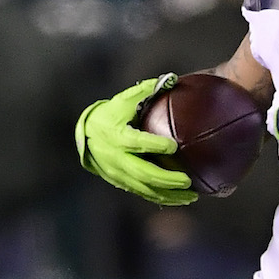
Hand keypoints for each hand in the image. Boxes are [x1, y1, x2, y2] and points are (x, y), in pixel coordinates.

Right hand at [73, 74, 196, 205]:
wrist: (87, 136)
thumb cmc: (111, 115)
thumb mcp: (124, 100)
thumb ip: (146, 91)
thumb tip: (172, 79)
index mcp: (117, 136)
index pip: (137, 142)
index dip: (154, 145)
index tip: (174, 145)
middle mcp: (117, 158)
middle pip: (143, 173)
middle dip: (166, 179)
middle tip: (187, 181)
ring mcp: (118, 173)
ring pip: (145, 189)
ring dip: (168, 194)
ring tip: (191, 197)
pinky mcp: (122, 183)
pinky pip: (144, 193)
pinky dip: (162, 198)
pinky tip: (181, 199)